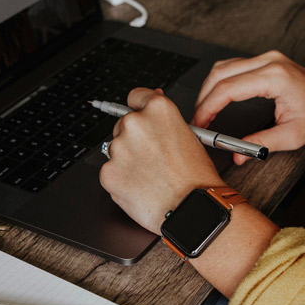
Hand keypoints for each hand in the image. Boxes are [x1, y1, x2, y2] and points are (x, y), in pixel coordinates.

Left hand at [99, 88, 225, 234]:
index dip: (139, 108)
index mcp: (158, 110)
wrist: (191, 208)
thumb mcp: (190, 137)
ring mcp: (119, 148)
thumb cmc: (196, 178)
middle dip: (134, 140)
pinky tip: (141, 186)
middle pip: (123, 124)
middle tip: (152, 158)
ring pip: (116, 150)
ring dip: (127, 160)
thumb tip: (152, 104)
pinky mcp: (108, 172)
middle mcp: (135, 124)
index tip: (140, 115)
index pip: (136, 96)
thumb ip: (165, 119)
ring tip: (150, 176)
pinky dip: (122, 179)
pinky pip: (111, 171)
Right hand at [192, 51, 304, 163]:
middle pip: (221, 74)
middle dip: (203, 98)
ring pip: (224, 67)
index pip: (228, 89)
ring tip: (204, 112)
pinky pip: (234, 66)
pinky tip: (216, 99)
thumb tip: (237, 155)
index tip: (200, 124)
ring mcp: (268, 58)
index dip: (208, 107)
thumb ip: (261, 145)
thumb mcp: (291, 136)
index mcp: (276, 77)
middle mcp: (270, 61)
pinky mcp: (266, 61)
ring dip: (209, 89)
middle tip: (198, 121)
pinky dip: (220, 82)